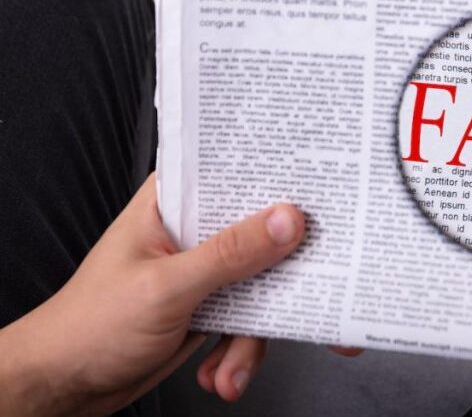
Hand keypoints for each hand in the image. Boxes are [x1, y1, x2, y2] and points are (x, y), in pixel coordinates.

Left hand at [0, 174, 305, 415]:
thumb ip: (229, 254)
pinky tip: (220, 373)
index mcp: (172, 202)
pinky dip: (241, 352)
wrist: (64, 385)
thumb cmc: (88, 326)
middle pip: (263, 232)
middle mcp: (194, 230)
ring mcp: (205, 270)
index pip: (237, 174)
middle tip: (308, 297)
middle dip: (283, 277)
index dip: (281, 184)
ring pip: (263, 285)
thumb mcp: (165, 287)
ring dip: (255, 333)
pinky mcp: (213, 305)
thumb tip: (287, 221)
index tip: (318, 202)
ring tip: (232, 364)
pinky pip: (252, 320)